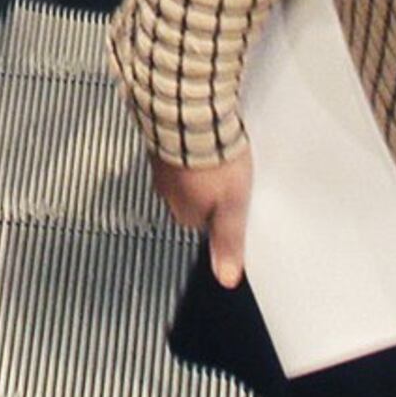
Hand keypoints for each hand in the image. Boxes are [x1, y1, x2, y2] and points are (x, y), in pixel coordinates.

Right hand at [154, 150, 254, 284]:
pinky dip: (188, 147)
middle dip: (207, 190)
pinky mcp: (163, 139)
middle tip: (228, 179)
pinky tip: (204, 139)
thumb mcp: (231, 209)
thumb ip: (228, 243)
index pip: (200, 223)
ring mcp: (163, 164)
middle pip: (190, 198)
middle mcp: (167, 191)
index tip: (233, 205)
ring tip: (217, 157)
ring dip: (197, 167)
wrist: (193, 118)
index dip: (220, 213)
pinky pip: (176, 148)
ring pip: (183, 172)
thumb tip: (227, 278)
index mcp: (183, 213)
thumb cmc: (212, 162)